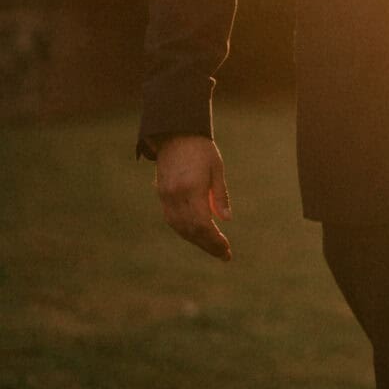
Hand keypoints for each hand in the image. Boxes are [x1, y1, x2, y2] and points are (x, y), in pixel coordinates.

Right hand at [156, 136, 232, 260]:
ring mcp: (166, 196)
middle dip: (208, 245)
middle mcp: (176, 195)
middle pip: (191, 230)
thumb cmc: (202, 149)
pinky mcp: (161, 194)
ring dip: (196, 241)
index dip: (214, 240)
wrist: (175, 133)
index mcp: (192, 188)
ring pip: (180, 228)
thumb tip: (226, 220)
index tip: (226, 249)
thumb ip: (220, 196)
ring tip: (213, 248)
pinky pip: (172, 220)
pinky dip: (185, 231)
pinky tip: (197, 236)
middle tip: (223, 255)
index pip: (203, 224)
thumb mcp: (217, 169)